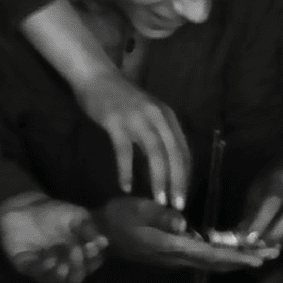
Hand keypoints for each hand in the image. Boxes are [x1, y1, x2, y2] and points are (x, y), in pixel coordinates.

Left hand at [0, 195, 107, 282]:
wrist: (24, 207)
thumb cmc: (54, 212)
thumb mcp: (76, 215)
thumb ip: (89, 228)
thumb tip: (104, 242)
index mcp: (78, 254)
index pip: (91, 264)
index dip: (93, 259)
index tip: (92, 247)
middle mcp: (62, 264)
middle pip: (75, 277)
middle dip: (78, 268)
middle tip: (76, 252)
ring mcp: (44, 267)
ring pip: (56, 280)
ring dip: (61, 271)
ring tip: (60, 258)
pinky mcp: (25, 265)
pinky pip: (35, 273)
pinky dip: (43, 268)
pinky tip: (48, 256)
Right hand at [75, 72, 190, 209]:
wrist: (96, 76)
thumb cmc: (121, 98)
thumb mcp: (148, 113)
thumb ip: (158, 134)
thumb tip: (167, 164)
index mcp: (168, 117)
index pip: (183, 151)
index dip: (185, 176)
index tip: (183, 197)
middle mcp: (158, 117)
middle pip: (174, 154)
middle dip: (178, 182)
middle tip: (177, 206)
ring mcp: (137, 119)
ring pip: (155, 154)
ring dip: (159, 179)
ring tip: (159, 201)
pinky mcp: (116, 122)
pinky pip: (124, 151)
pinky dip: (126, 170)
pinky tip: (126, 187)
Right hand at [101, 196, 276, 271]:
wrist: (100, 235)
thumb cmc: (116, 218)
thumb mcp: (135, 209)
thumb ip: (161, 215)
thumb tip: (183, 224)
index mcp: (170, 246)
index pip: (209, 254)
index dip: (235, 257)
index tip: (258, 257)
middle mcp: (177, 257)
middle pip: (218, 262)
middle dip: (247, 258)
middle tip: (275, 252)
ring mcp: (176, 257)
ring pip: (214, 261)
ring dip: (239, 257)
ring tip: (264, 252)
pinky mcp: (174, 253)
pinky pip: (205, 257)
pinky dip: (225, 255)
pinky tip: (238, 250)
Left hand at [237, 162, 282, 252]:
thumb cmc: (272, 181)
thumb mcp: (257, 189)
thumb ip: (251, 212)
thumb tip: (243, 237)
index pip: (273, 202)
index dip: (260, 222)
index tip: (248, 239)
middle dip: (273, 235)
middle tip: (258, 243)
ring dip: (281, 242)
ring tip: (268, 242)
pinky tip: (281, 241)